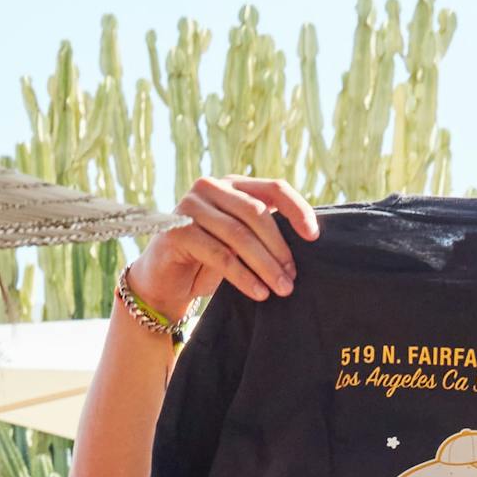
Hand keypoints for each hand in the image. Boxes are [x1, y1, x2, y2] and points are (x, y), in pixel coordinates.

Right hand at [125, 177, 320, 324]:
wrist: (163, 284)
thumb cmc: (207, 262)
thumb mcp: (240, 242)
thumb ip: (263, 231)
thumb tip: (308, 239)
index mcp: (232, 184)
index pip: (274, 188)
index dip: (297, 210)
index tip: (314, 237)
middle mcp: (210, 187)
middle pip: (256, 213)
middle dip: (279, 248)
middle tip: (293, 278)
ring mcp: (190, 206)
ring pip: (239, 235)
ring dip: (265, 265)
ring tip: (281, 289)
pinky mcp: (177, 230)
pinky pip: (220, 254)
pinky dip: (243, 276)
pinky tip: (258, 292)